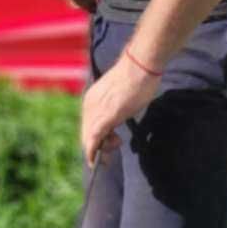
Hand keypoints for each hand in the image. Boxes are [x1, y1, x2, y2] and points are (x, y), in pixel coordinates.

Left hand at [81, 49, 162, 165]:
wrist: (140, 64)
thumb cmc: (137, 76)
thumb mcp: (121, 96)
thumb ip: (115, 108)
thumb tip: (119, 116)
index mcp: (91, 99)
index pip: (88, 126)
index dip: (96, 139)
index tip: (110, 142)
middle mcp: (89, 106)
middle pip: (86, 135)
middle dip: (98, 148)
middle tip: (113, 149)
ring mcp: (95, 112)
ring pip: (89, 141)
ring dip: (100, 151)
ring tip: (117, 144)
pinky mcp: (104, 118)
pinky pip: (93, 141)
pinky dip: (93, 153)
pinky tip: (96, 162)